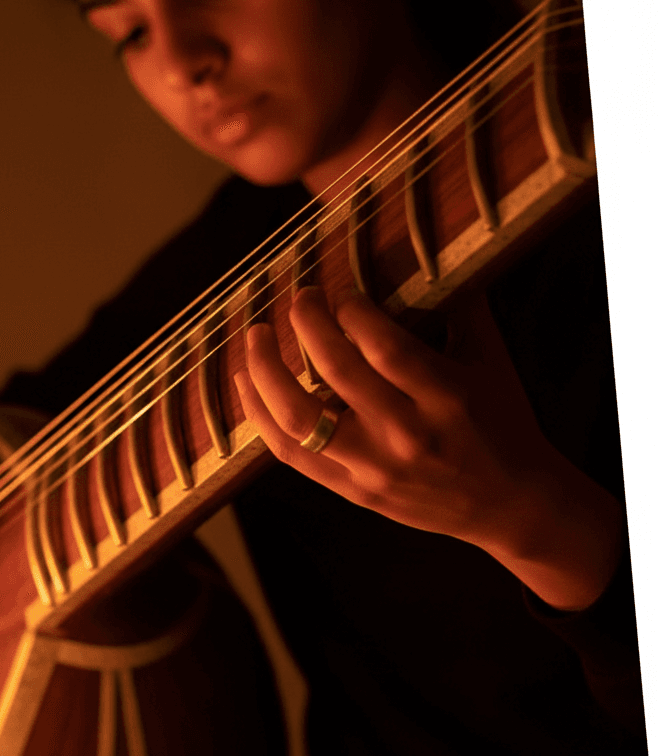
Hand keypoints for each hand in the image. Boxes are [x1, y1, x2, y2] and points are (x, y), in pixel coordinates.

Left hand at [234, 286, 623, 610]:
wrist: (508, 506)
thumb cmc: (501, 422)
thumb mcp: (491, 361)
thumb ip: (460, 307)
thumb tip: (425, 249)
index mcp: (446, 397)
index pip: (384, 346)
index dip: (351, 312)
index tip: (340, 293)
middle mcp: (406, 435)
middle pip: (336, 371)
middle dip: (307, 323)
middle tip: (300, 296)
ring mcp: (372, 468)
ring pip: (297, 417)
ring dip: (266, 369)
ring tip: (254, 334)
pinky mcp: (351, 491)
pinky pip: (290, 452)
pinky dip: (259, 415)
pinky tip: (247, 382)